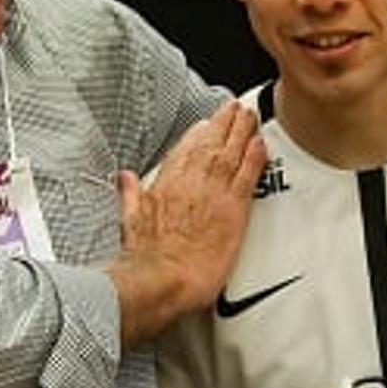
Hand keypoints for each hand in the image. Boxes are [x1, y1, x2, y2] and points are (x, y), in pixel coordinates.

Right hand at [109, 100, 265, 345]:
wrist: (165, 278)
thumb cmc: (147, 258)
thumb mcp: (129, 220)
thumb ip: (129, 194)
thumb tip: (125, 179)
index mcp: (167, 182)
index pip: (187, 147)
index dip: (200, 133)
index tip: (206, 124)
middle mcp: (192, 181)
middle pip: (212, 141)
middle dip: (224, 122)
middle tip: (236, 108)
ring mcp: (215, 191)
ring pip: (232, 150)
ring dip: (242, 130)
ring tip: (250, 116)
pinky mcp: (235, 208)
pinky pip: (249, 174)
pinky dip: (256, 156)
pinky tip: (261, 144)